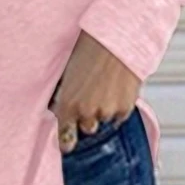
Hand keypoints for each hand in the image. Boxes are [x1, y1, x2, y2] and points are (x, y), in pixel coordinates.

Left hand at [54, 30, 141, 152]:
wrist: (115, 39)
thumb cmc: (88, 50)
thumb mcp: (67, 73)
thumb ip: (65, 94)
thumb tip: (60, 107)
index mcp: (67, 104)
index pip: (65, 136)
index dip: (67, 141)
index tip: (68, 145)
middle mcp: (85, 112)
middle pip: (87, 129)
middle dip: (88, 118)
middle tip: (91, 99)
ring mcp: (106, 112)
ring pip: (104, 121)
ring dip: (104, 111)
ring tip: (105, 88)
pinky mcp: (124, 109)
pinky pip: (119, 116)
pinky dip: (118, 106)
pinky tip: (116, 88)